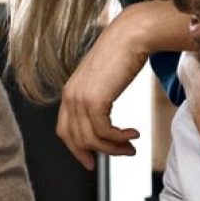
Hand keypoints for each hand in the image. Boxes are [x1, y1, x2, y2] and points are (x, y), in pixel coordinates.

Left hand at [57, 34, 145, 169]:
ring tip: (132, 146)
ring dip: (114, 148)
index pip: (65, 131)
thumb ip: (98, 100)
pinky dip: (120, 138)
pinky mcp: (94, 99)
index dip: (77, 150)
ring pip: (92, 139)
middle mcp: (70, 97)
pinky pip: (104, 132)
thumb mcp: (104, 81)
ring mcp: (80, 98)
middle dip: (101, 152)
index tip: (91, 163)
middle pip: (77, 139)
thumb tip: (104, 124)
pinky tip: (134, 133)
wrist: (130, 37)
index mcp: (70, 93)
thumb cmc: (122, 55)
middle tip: (124, 153)